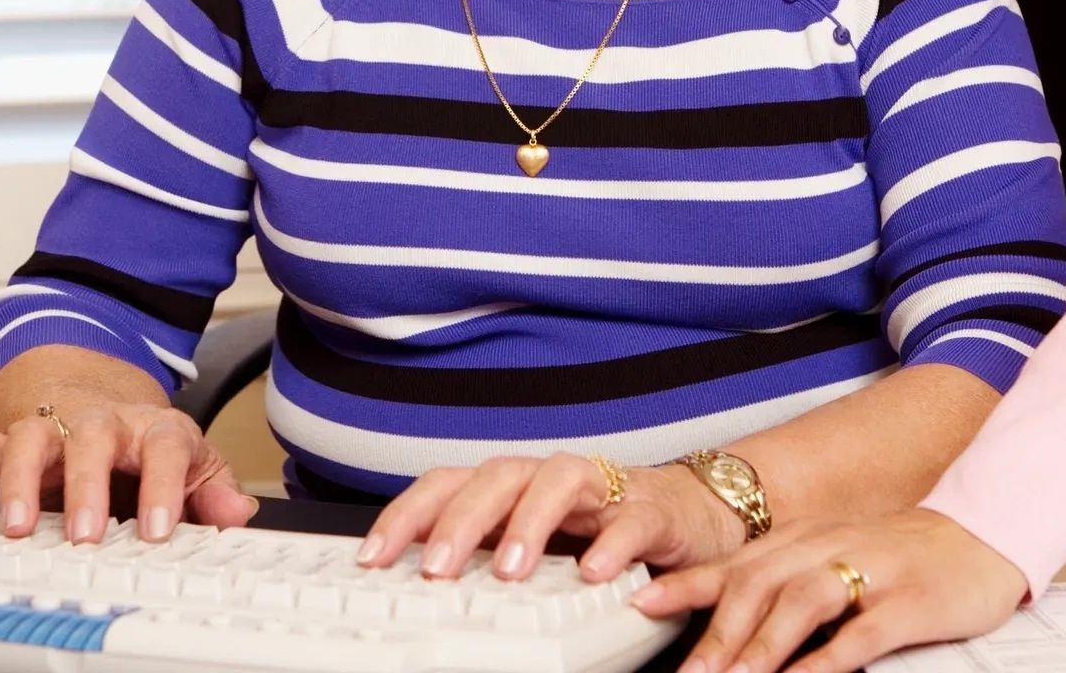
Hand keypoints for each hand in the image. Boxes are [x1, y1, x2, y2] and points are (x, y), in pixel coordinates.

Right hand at [0, 401, 258, 546]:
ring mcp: (51, 427)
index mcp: (151, 429)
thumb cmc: (141, 440)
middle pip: (92, 436)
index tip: (160, 529)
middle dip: (86, 486)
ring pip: (30, 437)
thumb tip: (237, 512)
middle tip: (85, 535)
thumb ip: (213, 490)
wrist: (93, 387)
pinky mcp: (8, 436)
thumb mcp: (190, 461)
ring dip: (20, 482)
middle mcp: (99, 423)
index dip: (164, 486)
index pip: (165, 447)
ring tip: (18, 528)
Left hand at [356, 453, 746, 583]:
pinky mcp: (652, 511)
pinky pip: (631, 521)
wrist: (692, 512)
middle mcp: (550, 479)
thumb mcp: (535, 541)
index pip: (450, 484)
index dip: (408, 515)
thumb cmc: (601, 528)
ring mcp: (602, 490)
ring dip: (530, 524)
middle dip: (461, 521)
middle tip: (436, 569)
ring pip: (559, 483)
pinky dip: (611, 544)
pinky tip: (594, 573)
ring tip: (510, 570)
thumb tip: (416, 587)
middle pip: (497, 478)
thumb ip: (486, 553)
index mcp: (514, 487)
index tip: (373, 557)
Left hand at [630, 507, 1027, 672]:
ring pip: (800, 603)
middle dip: (716, 634)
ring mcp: (868, 571)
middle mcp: (826, 547)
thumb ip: (779, 584)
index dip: (686, 586)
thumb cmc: (895, 557)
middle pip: (757, 585)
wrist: (980, 536)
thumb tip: (722, 627)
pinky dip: (826, 659)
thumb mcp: (829, 558)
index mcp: (801, 539)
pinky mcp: (908, 602)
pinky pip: (861, 632)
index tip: (642, 607)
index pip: (733, 563)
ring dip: (760, 647)